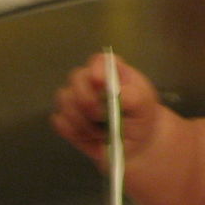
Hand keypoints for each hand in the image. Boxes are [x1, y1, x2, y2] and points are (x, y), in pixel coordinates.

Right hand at [51, 52, 158, 167]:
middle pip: (76, 78)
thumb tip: (116, 93)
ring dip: (83, 120)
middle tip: (100, 115)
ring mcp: (75, 99)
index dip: (97, 69)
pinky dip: (74, 131)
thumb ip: (132, 96)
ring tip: (102, 132)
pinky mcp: (67, 119)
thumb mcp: (144, 105)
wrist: (134, 143)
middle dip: (86, 98)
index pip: (100, 61)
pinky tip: (89, 138)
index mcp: (112, 71)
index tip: (99, 82)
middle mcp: (90, 81)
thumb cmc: (140, 117)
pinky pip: (60, 121)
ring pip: (65, 100)